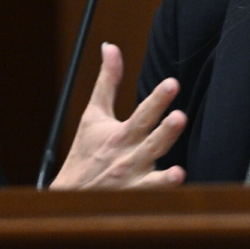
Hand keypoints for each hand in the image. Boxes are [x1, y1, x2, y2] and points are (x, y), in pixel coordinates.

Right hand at [50, 42, 187, 188]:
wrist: (70, 198)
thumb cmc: (86, 152)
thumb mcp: (93, 115)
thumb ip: (107, 81)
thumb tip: (110, 45)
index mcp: (121, 136)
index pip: (143, 114)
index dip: (158, 99)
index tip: (172, 83)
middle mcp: (129, 158)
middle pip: (151, 144)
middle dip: (165, 132)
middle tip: (179, 117)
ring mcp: (134, 183)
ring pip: (152, 179)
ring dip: (164, 177)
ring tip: (179, 172)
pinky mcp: (137, 202)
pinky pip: (152, 203)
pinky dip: (162, 201)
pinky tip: (177, 197)